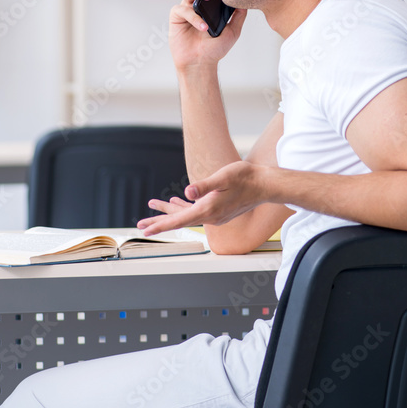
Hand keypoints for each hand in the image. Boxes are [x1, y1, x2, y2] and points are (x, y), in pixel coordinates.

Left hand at [137, 161, 268, 235]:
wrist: (265, 185)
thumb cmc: (246, 178)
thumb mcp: (224, 177)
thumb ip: (205, 185)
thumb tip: (188, 191)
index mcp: (209, 209)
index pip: (179, 220)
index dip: (161, 225)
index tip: (146, 230)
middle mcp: (211, 216)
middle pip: (179, 220)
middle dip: (159, 221)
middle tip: (141, 225)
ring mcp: (215, 214)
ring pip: (186, 214)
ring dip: (169, 211)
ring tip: (153, 207)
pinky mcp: (218, 210)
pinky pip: (196, 210)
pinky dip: (184, 206)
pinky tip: (177, 201)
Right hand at [169, 0, 246, 70]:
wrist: (201, 64)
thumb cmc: (215, 48)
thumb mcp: (233, 31)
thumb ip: (239, 16)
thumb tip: (246, 1)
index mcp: (211, 3)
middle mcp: (198, 1)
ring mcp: (187, 7)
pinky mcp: (177, 17)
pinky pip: (183, 10)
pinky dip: (194, 17)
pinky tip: (203, 27)